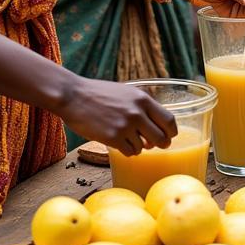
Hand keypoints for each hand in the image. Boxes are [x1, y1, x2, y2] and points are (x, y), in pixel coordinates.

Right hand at [61, 78, 177, 156]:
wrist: (73, 96)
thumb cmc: (99, 94)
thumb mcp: (126, 92)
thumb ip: (142, 105)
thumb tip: (157, 124)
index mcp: (143, 99)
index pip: (169, 120)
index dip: (171, 132)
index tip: (169, 136)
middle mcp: (137, 113)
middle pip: (161, 137)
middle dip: (160, 144)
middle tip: (154, 145)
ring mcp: (125, 126)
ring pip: (143, 147)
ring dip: (138, 147)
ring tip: (127, 138)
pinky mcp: (113, 138)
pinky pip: (130, 152)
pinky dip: (127, 150)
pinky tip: (120, 143)